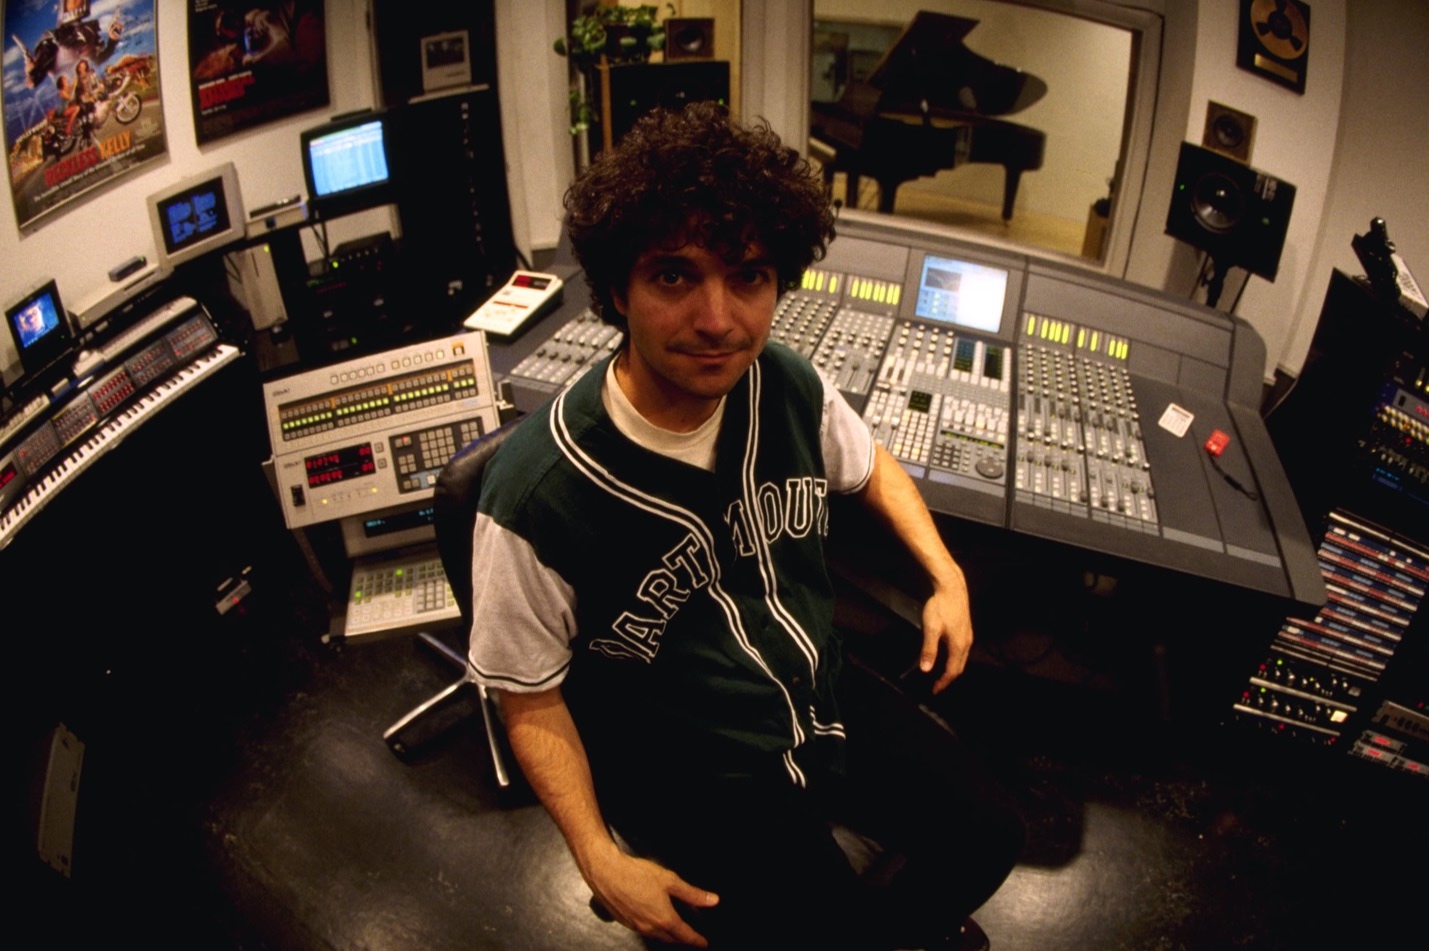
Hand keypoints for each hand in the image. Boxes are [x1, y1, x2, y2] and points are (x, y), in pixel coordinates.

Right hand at [586, 849, 718, 945]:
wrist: (606, 872)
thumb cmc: (635, 874)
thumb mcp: (670, 880)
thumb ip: (692, 894)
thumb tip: (712, 901)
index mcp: (664, 919)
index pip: (685, 935)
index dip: (696, 940)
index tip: (703, 943)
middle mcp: (650, 927)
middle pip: (670, 939)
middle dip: (681, 938)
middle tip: (689, 936)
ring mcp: (636, 926)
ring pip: (656, 936)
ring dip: (667, 935)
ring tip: (673, 930)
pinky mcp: (625, 922)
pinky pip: (643, 930)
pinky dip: (652, 928)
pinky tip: (652, 920)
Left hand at [916, 570, 973, 693]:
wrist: (951, 587)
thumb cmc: (940, 606)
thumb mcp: (931, 629)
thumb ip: (929, 650)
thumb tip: (926, 669)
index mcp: (958, 646)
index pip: (952, 671)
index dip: (943, 683)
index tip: (935, 690)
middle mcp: (966, 642)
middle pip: (959, 667)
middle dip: (948, 678)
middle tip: (938, 685)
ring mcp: (968, 635)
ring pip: (962, 658)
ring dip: (952, 668)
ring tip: (942, 673)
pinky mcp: (966, 628)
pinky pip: (962, 650)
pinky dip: (955, 658)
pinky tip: (947, 655)